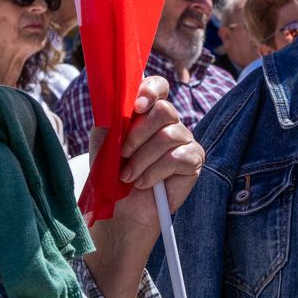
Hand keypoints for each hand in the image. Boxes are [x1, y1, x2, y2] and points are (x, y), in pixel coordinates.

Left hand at [86, 75, 205, 229]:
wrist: (122, 210)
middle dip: (138, 134)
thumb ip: (109, 127)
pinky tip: (144, 183)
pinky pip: (177, 157)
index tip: (137, 107)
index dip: (150, 91)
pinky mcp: (193, 160)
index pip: (158, 87)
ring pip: (168, 135)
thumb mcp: (103, 148)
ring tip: (128, 176)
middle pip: (164, 110)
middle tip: (122, 154)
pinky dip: (155, 172)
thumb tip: (114, 112)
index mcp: (147, 112)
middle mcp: (169, 122)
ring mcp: (184, 140)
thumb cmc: (112, 176)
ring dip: (142, 159)